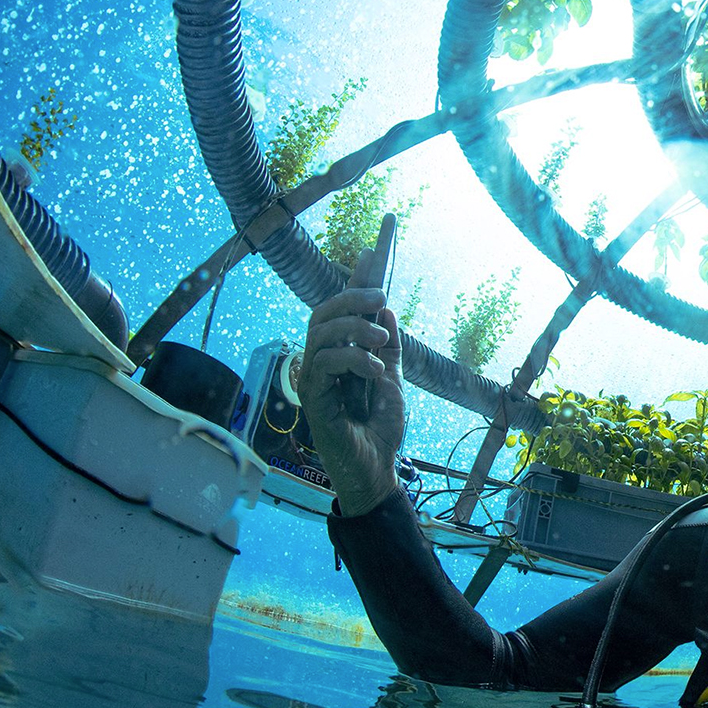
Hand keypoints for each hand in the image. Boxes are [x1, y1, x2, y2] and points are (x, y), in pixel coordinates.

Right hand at [299, 252, 405, 516]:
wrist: (375, 468)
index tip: (379, 238)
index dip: (363, 272)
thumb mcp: (393, 380)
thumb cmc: (380, 428)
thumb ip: (388, 347)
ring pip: (320, 329)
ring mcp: (317, 375)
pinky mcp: (313, 396)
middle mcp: (327, 357)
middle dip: (352, 294)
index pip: (352, 304)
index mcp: (348, 350)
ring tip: (381, 341)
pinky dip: (353, 359)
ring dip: (354, 327)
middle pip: (325, 308)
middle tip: (380, 298)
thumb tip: (384, 309)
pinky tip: (375, 371)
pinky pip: (323, 362)